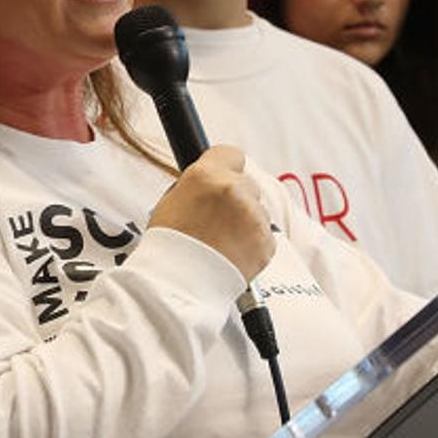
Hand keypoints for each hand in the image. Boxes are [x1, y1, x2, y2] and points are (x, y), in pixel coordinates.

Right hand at [148, 145, 273, 282]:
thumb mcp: (172, 201)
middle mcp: (234, 191)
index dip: (225, 166)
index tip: (222, 176)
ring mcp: (254, 217)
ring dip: (245, 221)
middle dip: (236, 197)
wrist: (180, 285)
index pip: (230, 153)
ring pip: (257, 210)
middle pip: (246, 183)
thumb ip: (199, 184)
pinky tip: (232, 253)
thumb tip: (212, 180)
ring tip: (222, 240)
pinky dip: (253, 243)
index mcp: (206, 176)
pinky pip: (264, 234)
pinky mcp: (267, 241)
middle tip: (216, 218)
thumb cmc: (170, 247)